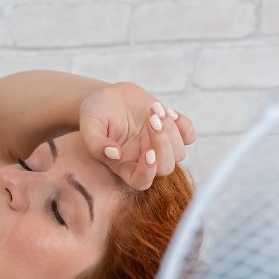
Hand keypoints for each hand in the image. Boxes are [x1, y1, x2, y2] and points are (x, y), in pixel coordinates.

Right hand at [79, 82, 195, 190]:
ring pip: (179, 153)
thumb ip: (95, 143)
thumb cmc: (96, 113)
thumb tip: (114, 154)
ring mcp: (159, 146)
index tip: (148, 152)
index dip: (148, 172)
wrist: (110, 96)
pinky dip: (184, 126)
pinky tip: (167, 112)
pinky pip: (189, 136)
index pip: (141, 181)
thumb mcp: (89, 125)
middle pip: (166, 168)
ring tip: (154, 109)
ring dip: (171, 131)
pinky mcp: (171, 130)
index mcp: (124, 165)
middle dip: (163, 144)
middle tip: (151, 119)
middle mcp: (144, 160)